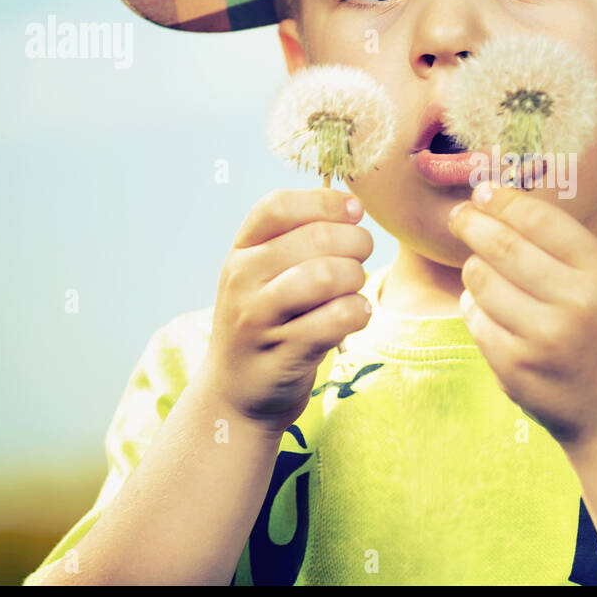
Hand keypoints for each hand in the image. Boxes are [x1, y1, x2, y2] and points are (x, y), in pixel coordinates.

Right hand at [200, 188, 373, 435]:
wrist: (236, 394)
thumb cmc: (268, 322)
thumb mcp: (266, 275)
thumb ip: (298, 239)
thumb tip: (352, 206)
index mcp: (241, 251)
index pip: (278, 206)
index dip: (325, 202)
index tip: (354, 212)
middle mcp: (243, 279)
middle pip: (317, 237)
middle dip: (356, 243)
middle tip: (360, 260)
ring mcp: (259, 318)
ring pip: (328, 276)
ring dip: (356, 279)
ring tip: (352, 290)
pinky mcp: (283, 353)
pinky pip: (338, 318)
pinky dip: (359, 312)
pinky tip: (355, 315)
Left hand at [446, 181, 596, 446]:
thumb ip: (564, 245)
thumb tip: (497, 198)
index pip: (540, 219)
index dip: (504, 200)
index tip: (483, 192)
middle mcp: (576, 303)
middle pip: (502, 244)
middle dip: (472, 223)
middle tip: (458, 215)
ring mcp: (543, 339)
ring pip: (481, 279)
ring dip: (475, 268)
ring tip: (483, 269)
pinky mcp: (515, 368)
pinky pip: (475, 318)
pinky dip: (474, 307)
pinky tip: (487, 309)